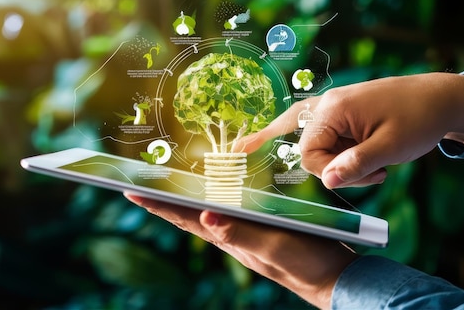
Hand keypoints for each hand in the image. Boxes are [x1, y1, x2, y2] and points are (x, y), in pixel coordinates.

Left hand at [124, 193, 357, 309]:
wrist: (332, 278)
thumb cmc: (304, 264)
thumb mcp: (272, 248)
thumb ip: (240, 234)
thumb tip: (205, 217)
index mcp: (229, 238)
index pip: (184, 218)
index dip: (158, 205)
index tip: (131, 190)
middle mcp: (231, 235)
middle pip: (188, 216)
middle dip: (162, 201)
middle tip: (138, 184)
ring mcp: (244, 234)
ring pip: (204, 214)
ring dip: (182, 201)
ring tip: (162, 189)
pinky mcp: (259, 229)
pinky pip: (227, 212)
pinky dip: (211, 201)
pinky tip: (212, 196)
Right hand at [236, 72, 463, 187]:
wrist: (441, 98)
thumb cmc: (418, 120)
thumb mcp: (389, 147)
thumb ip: (355, 165)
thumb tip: (326, 181)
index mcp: (333, 109)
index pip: (309, 152)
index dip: (329, 172)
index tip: (361, 173)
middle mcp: (325, 104)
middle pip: (307, 148)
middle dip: (334, 167)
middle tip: (373, 168)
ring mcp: (331, 106)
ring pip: (313, 143)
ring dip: (336, 159)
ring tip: (373, 162)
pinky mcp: (339, 111)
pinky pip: (311, 130)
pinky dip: (302, 141)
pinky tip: (264, 148)